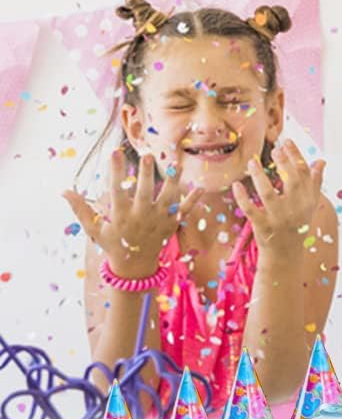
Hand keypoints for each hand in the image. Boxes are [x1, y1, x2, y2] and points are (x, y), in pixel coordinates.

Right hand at [63, 149, 202, 277]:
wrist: (134, 266)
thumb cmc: (112, 243)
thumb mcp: (94, 229)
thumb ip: (81, 209)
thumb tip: (64, 191)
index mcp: (121, 216)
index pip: (117, 190)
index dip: (115, 171)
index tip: (114, 152)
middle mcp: (141, 217)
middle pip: (145, 192)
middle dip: (146, 174)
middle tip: (147, 155)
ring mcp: (159, 221)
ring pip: (168, 199)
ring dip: (173, 182)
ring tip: (175, 164)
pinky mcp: (171, 225)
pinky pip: (185, 211)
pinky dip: (193, 200)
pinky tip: (199, 186)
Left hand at [231, 141, 326, 259]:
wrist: (286, 254)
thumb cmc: (297, 224)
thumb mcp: (310, 204)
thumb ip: (315, 182)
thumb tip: (321, 161)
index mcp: (308, 201)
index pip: (305, 174)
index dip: (296, 156)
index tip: (287, 142)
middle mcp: (296, 208)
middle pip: (291, 181)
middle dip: (284, 163)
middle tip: (274, 148)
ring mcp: (279, 218)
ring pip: (269, 194)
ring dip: (260, 177)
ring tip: (252, 163)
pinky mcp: (263, 226)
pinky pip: (251, 210)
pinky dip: (243, 198)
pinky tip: (236, 185)